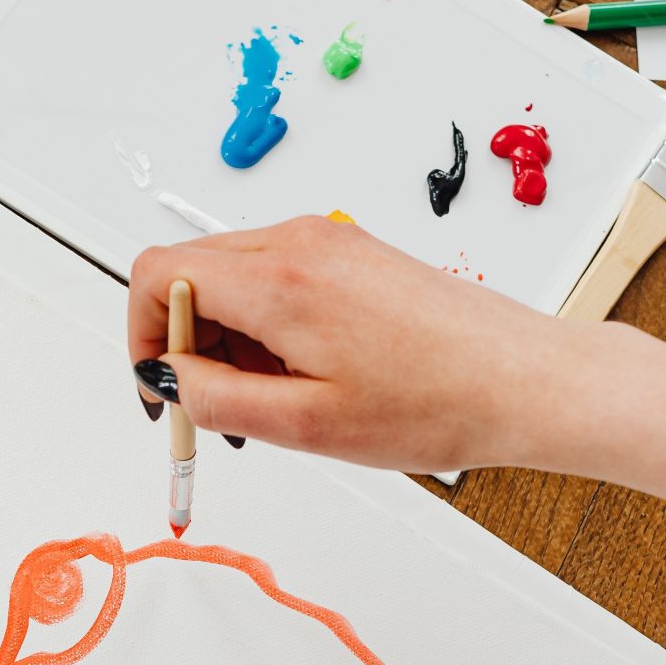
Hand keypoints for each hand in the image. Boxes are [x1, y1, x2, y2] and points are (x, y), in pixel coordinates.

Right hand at [124, 214, 598, 474]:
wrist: (525, 380)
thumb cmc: (438, 400)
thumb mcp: (305, 423)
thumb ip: (217, 397)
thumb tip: (170, 378)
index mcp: (278, 278)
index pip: (157, 273)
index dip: (139, 334)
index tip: (161, 387)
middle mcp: (300, 241)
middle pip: (191, 271)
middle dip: (185, 342)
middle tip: (215, 409)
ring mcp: (330, 242)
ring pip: (234, 277)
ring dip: (228, 339)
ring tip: (274, 403)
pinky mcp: (354, 254)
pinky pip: (278, 279)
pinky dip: (267, 328)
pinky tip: (305, 379)